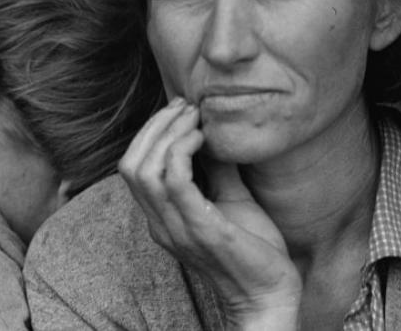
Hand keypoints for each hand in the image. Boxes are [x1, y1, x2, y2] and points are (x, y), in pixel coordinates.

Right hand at [118, 97, 300, 329]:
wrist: (270, 294)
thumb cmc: (252, 249)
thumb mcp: (231, 199)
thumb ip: (218, 169)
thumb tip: (216, 131)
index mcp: (163, 217)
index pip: (132, 167)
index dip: (150, 132)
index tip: (180, 109)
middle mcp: (161, 224)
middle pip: (130, 164)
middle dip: (155, 126)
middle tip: (186, 106)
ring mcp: (177, 228)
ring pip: (144, 170)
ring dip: (168, 133)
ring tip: (195, 117)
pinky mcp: (201, 229)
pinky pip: (175, 182)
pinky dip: (183, 151)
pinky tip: (204, 138)